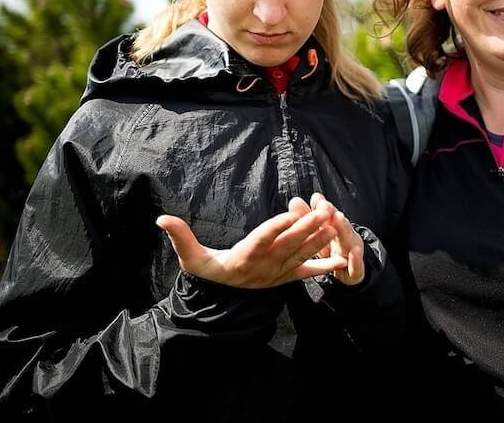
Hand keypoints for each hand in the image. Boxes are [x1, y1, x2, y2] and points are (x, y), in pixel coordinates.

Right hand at [155, 198, 346, 288]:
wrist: (223, 294)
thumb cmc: (208, 269)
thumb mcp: (191, 256)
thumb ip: (180, 236)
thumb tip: (161, 219)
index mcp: (244, 256)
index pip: (261, 239)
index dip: (275, 227)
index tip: (289, 213)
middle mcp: (264, 265)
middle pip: (288, 244)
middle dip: (307, 227)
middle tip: (323, 210)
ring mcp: (278, 272)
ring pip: (301, 253)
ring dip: (319, 238)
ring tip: (334, 222)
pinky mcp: (287, 277)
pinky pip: (308, 272)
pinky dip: (325, 265)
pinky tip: (342, 258)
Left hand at [292, 193, 364, 285]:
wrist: (347, 277)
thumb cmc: (331, 252)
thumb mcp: (317, 238)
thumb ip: (308, 221)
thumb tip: (294, 201)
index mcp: (334, 229)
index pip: (328, 215)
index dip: (322, 206)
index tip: (315, 198)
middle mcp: (345, 237)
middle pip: (339, 223)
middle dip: (331, 212)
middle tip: (323, 205)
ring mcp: (353, 252)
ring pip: (350, 239)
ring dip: (344, 228)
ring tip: (339, 218)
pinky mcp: (356, 270)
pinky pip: (357, 266)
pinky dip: (356, 259)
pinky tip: (353, 252)